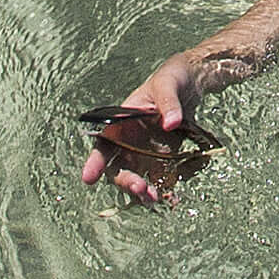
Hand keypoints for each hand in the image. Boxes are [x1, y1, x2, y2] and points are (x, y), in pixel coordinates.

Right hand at [77, 68, 220, 205]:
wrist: (190, 85)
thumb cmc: (171, 79)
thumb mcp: (168, 84)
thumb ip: (168, 103)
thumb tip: (171, 124)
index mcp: (122, 123)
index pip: (103, 144)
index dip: (94, 163)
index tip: (88, 178)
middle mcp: (129, 142)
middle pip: (119, 168)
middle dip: (126, 182)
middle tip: (141, 189)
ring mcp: (146, 153)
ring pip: (137, 179)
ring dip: (143, 193)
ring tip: (156, 199)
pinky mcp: (163, 160)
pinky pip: (159, 180)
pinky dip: (164, 191)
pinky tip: (172, 199)